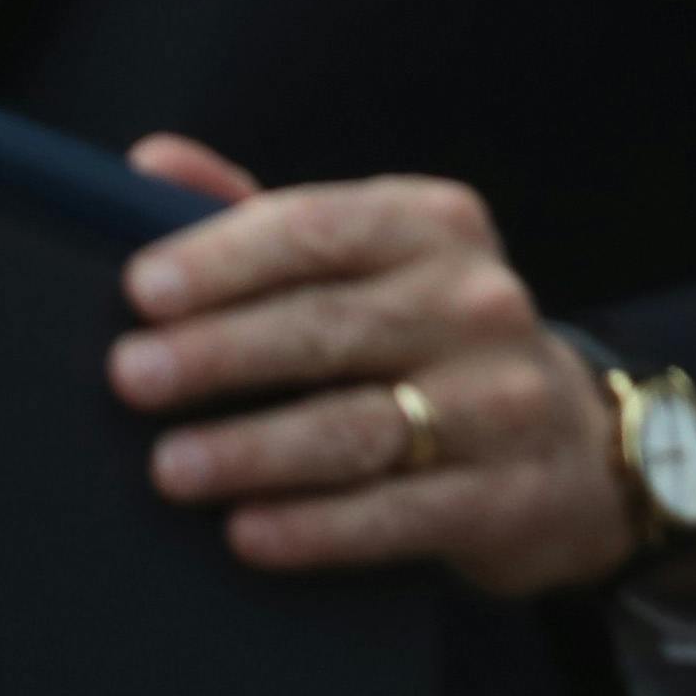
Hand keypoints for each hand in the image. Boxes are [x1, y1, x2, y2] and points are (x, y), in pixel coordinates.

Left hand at [111, 141, 639, 597]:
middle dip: (224, 351)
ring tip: (172, 467)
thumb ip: (264, 221)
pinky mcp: (507, 494)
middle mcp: (478, 304)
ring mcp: (501, 400)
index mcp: (435, 229)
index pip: (323, 229)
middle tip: (133, 377)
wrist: (563, 442)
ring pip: (361, 425)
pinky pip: (399, 513)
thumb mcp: (366, 263)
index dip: (228, 257)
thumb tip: (151, 161)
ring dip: (257, 448)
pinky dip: (317, 528)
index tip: (143, 290)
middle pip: (334, 326)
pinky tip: (248, 533)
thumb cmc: (421, 338)